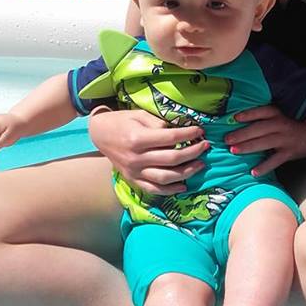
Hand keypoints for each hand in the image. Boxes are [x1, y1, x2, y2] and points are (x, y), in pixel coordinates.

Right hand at [88, 107, 210, 195]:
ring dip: (186, 172)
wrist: (100, 134)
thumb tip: (181, 130)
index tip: (200, 131)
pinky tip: (184, 185)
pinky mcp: (132, 180)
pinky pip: (153, 189)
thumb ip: (159, 123)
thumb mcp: (140, 114)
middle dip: (193, 152)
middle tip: (206, 146)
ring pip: (165, 177)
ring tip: (200, 165)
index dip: (188, 134)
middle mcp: (136, 158)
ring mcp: (134, 172)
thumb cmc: (123, 121)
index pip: (170, 138)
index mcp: (138, 139)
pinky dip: (170, 190)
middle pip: (171, 159)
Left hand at [225, 105, 305, 175]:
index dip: (248, 114)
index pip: (262, 112)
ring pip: (264, 143)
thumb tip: (239, 122)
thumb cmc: (293, 126)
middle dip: (241, 134)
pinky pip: (275, 160)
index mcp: (278, 115)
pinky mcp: (290, 153)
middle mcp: (282, 125)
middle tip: (226, 139)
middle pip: (259, 129)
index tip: (234, 118)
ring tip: (233, 150)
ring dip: (248, 147)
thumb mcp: (281, 118)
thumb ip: (264, 120)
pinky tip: (254, 172)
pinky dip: (265, 167)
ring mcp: (286, 140)